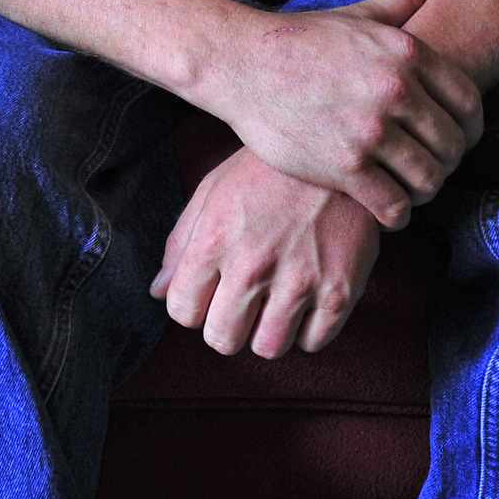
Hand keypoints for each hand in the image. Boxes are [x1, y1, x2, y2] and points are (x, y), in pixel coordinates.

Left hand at [153, 146, 380, 358]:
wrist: (336, 150)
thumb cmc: (266, 170)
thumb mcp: (213, 191)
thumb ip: (181, 244)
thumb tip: (157, 291)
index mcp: (214, 239)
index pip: (182, 311)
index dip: (192, 305)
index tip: (207, 292)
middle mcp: (253, 265)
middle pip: (223, 339)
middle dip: (226, 325)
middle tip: (241, 302)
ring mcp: (300, 281)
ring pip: (268, 348)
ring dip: (266, 330)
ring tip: (274, 299)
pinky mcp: (340, 290)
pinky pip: (313, 343)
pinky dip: (307, 329)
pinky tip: (306, 299)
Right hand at [204, 0, 480, 229]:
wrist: (240, 63)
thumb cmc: (299, 39)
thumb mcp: (355, 15)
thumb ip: (399, 0)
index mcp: (407, 54)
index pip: (468, 102)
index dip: (469, 128)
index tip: (456, 140)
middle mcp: (395, 90)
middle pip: (452, 145)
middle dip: (447, 162)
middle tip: (429, 168)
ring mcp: (370, 131)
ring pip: (428, 179)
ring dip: (424, 190)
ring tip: (409, 189)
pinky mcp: (344, 166)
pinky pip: (393, 204)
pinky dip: (397, 214)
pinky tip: (388, 209)